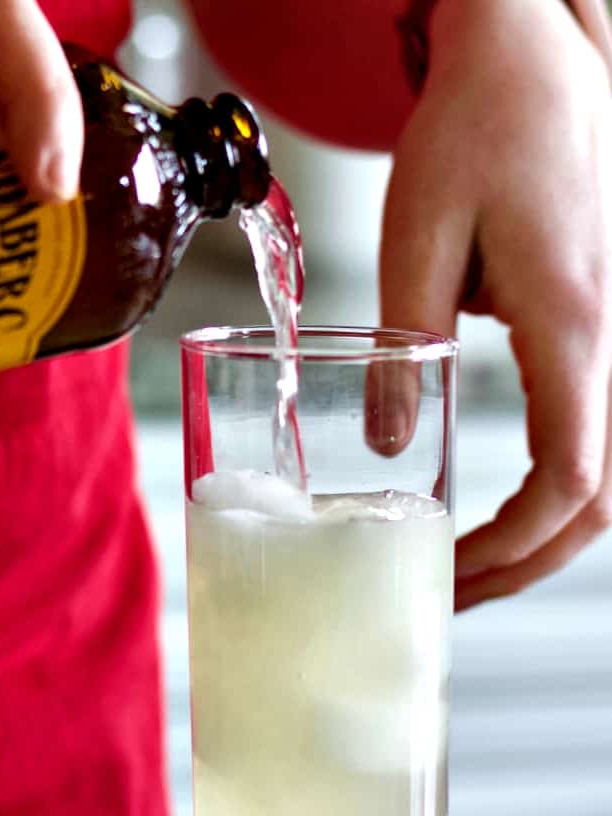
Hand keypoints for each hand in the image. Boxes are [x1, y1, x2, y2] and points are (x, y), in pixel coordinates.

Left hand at [378, 0, 611, 609]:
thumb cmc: (475, 132)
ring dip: (545, 532)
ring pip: (609, 472)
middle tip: (449, 593)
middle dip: (527, 560)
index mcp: (574, 323)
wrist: (531, 62)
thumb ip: (398, 354)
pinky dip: (556, 485)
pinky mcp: (600, 322)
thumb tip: (387, 452)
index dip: (513, 543)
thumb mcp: (415, 240)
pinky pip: (595, 427)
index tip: (447, 571)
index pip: (570, 476)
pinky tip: (500, 501)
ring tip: (469, 563)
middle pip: (602, 497)